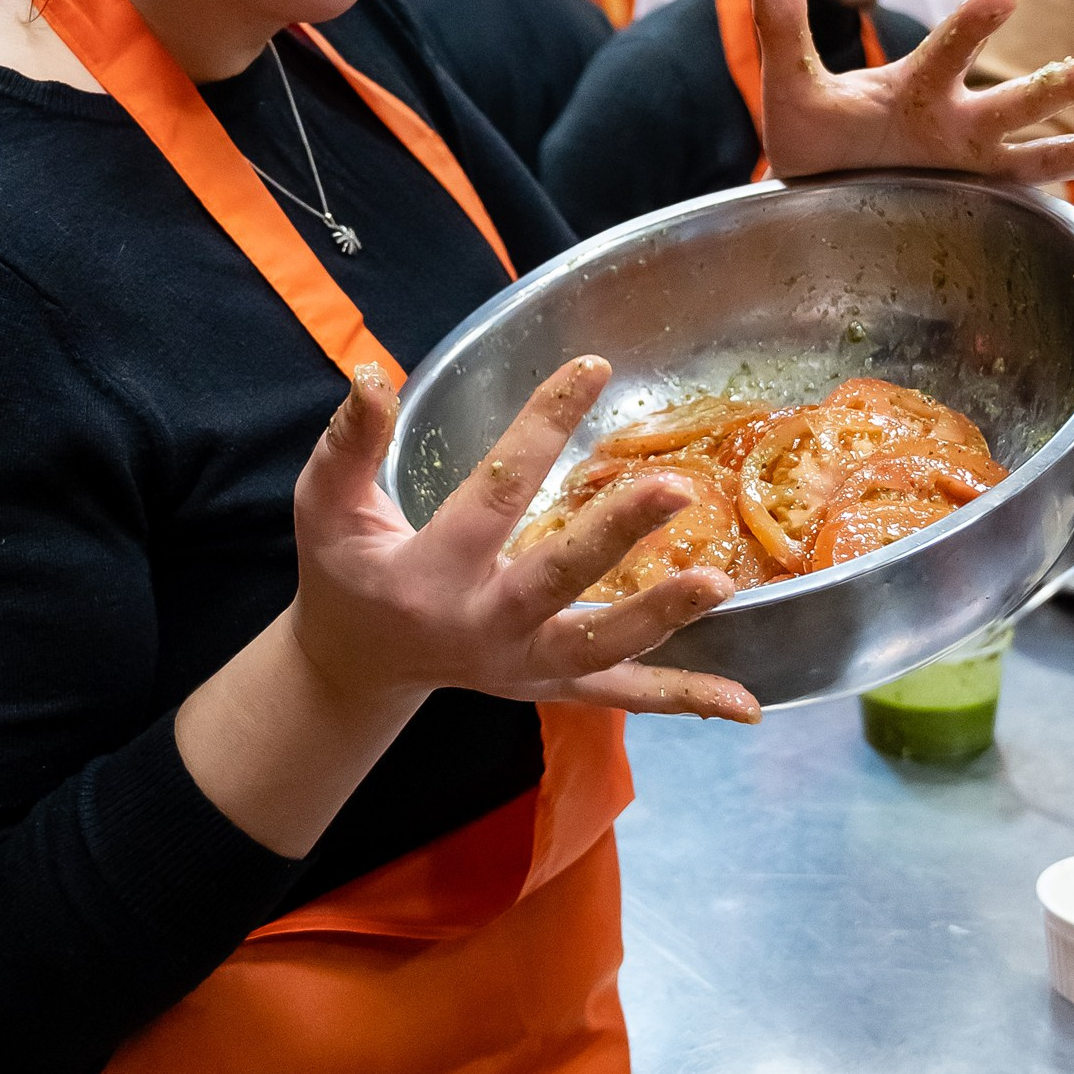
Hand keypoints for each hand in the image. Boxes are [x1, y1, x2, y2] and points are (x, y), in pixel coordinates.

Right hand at [292, 357, 758, 723]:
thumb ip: (349, 444)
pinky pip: (624, 695)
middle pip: (558, 579)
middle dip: (616, 535)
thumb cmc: (347, 572)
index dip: (541, 427)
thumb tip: (374, 374)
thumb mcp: (326, 509)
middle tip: (675, 489)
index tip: (590, 370)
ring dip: (663, 617)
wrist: (359, 665)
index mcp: (430, 575)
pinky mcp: (555, 685)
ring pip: (602, 646)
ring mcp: (526, 665)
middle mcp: (483, 626)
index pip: (495, 494)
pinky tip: (747, 703)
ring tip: (720, 583)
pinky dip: (685, 699)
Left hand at [752, 0, 1073, 187]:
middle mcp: (961, 129)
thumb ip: (783, 25)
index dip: (972, 28)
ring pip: (1050, 160)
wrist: (816, 204)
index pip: (949, 53)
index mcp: (919, 92)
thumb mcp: (791, 89)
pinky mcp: (983, 218)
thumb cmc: (814, 142)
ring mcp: (977, 176)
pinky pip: (1044, 234)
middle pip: (1027, 102)